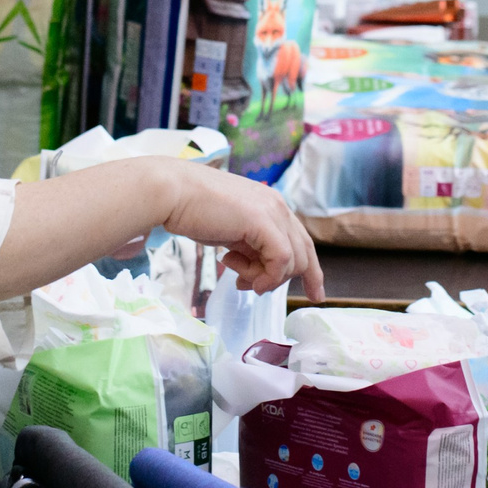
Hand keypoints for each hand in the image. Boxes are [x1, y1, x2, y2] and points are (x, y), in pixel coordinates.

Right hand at [158, 161, 324, 299]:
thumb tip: (258, 270)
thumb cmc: (192, 210)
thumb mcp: (231, 232)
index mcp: (271, 205)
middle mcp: (278, 205)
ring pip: (293, 261)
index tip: (315, 295)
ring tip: (235, 275)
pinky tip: (240, 278)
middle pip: (303, 254)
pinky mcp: (262, 222)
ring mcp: (272, 211)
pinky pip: (281, 260)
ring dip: (264, 278)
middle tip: (250, 287)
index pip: (302, 242)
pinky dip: (266, 277)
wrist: (172, 192)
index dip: (311, 271)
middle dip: (279, 279)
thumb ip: (250, 246)